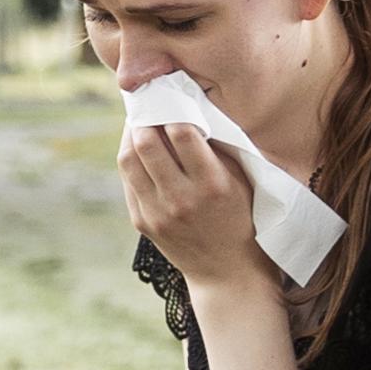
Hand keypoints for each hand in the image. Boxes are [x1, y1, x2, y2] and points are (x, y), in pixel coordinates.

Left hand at [118, 117, 268, 291]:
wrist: (227, 273)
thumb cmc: (243, 218)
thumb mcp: (243, 181)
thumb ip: (219, 147)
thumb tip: (191, 107)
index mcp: (212, 184)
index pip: (181, 132)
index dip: (172, 108)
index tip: (171, 96)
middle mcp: (182, 199)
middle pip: (147, 142)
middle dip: (145, 117)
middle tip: (148, 103)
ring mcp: (158, 213)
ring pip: (128, 160)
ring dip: (131, 134)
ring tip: (139, 121)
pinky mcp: (143, 223)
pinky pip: (128, 181)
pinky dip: (130, 158)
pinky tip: (138, 147)